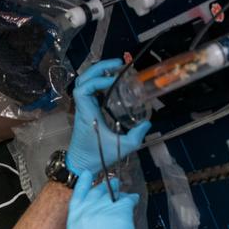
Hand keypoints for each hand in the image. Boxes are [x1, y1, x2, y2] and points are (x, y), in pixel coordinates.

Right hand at [66, 169, 138, 228]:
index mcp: (73, 218)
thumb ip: (83, 226)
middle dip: (105, 187)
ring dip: (119, 192)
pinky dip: (132, 200)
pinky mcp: (119, 211)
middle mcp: (87, 210)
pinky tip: (133, 200)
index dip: (84, 183)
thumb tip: (93, 220)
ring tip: (123, 192)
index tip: (87, 175)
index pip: (78, 194)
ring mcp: (103, 209)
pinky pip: (127, 200)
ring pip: (112, 193)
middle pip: (97, 191)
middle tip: (112, 185)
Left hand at [68, 58, 151, 175]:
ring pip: (84, 82)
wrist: (81, 165)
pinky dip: (99, 81)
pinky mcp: (87, 110)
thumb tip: (147, 123)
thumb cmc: (97, 156)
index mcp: (87, 113)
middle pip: (82, 79)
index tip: (114, 81)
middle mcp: (83, 107)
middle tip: (118, 64)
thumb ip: (135, 136)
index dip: (97, 80)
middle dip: (98, 68)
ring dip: (98, 72)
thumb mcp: (120, 148)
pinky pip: (89, 89)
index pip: (83, 89)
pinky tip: (113, 81)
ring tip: (116, 68)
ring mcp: (83, 107)